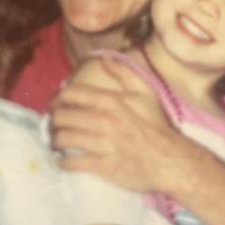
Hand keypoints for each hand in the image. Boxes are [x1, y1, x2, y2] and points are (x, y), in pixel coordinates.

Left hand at [50, 58, 189, 192]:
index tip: (54, 105)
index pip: (70, 94)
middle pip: (62, 117)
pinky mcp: (103, 166)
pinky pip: (73, 162)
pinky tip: (63, 161)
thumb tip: (105, 59)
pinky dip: (63, 162)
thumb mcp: (147, 93)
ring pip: (64, 139)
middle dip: (52, 121)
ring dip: (54, 141)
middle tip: (53, 126)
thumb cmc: (158, 126)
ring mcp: (102, 144)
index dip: (56, 98)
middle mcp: (103, 121)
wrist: (171, 160)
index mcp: (111, 101)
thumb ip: (124, 73)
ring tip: (55, 143)